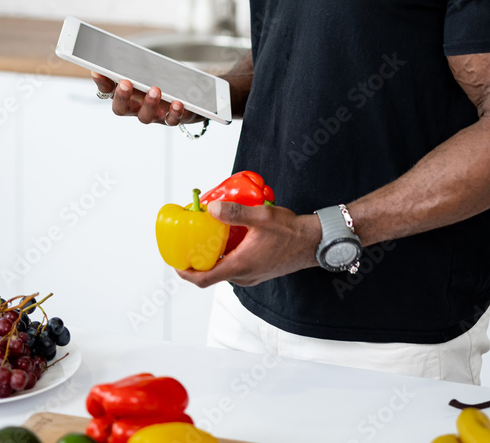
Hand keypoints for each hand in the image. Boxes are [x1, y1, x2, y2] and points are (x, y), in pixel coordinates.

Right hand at [90, 72, 203, 126]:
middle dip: (121, 97)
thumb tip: (121, 49)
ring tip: (155, 90)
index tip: (97, 71)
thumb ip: (135, 62)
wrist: (187, 97)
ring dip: (149, 104)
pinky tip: (177, 103)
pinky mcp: (171, 118)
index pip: (107, 90)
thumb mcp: (148, 70)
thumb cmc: (161, 81)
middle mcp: (135, 108)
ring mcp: (152, 115)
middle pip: (121, 108)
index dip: (101, 82)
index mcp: (125, 93)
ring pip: (145, 117)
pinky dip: (174, 112)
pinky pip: (171, 120)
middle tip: (125, 83)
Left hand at [175, 201, 321, 287]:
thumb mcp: (261, 217)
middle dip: (198, 260)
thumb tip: (212, 209)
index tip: (175, 262)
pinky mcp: (259, 271)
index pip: (203, 279)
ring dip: (214, 257)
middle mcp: (244, 275)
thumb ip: (235, 213)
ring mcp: (252, 275)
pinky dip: (227, 255)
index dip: (185, 273)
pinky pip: (236, 266)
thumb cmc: (291, 232)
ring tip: (209, 236)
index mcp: (240, 266)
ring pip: (225, 270)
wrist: (314, 242)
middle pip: (212, 274)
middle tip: (190, 242)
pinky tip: (231, 236)